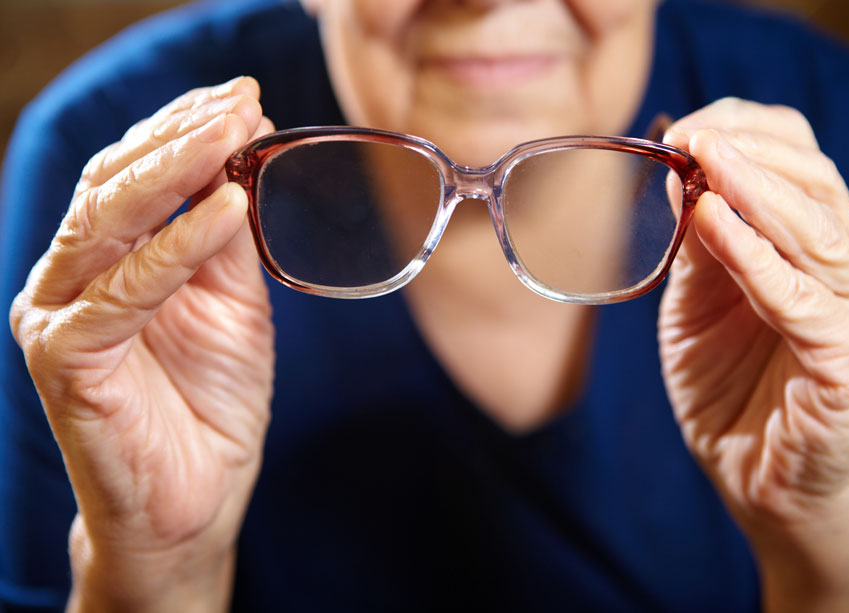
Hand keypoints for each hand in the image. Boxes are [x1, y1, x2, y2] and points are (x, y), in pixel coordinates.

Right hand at [9, 77, 274, 610]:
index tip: (242, 96)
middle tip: (239, 100)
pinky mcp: (66, 358)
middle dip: (180, 135)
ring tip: (232, 130)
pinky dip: (178, 247)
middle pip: (115, 183)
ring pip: (109, 221)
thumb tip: (241, 159)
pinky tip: (228, 208)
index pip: (135, 175)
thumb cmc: (210, 404)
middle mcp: (72, 278)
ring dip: (175, 169)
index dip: (183, 130)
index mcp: (107, 261)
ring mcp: (60, 316)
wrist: (194, 501)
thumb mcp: (233, 306)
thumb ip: (226, 241)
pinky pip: (125, 291)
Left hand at [659, 98, 848, 609]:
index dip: (745, 131)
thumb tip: (684, 167)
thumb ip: (698, 240)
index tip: (682, 126)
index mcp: (823, 244)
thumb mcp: (696, 300)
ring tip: (703, 159)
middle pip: (815, 179)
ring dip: (753, 186)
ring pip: (814, 228)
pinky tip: (711, 222)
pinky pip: (798, 296)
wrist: (754, 475)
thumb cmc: (727, 384)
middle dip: (746, 150)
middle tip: (688, 135)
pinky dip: (752, 255)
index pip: (802, 157)